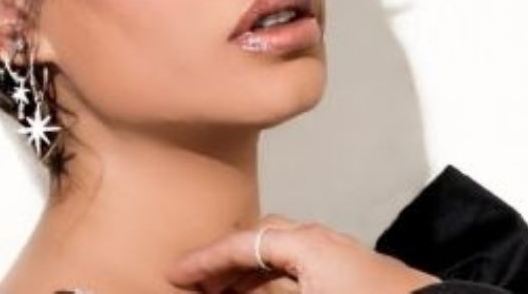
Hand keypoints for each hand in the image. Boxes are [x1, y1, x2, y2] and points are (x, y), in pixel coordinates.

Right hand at [165, 213, 442, 292]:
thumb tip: (224, 291)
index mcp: (306, 245)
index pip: (241, 244)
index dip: (204, 260)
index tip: (176, 273)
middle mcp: (322, 241)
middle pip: (259, 239)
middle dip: (225, 261)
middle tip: (195, 285)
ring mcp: (339, 254)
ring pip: (280, 253)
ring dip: (249, 273)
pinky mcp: (352, 272)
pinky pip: (299, 267)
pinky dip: (273, 279)